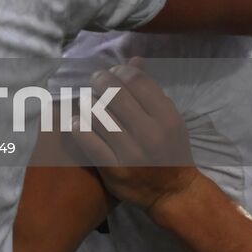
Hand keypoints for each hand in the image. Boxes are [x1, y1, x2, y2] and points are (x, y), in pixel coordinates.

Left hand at [69, 60, 199, 212]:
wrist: (174, 193)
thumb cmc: (169, 149)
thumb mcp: (167, 118)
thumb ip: (150, 90)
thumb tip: (135, 59)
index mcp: (166, 118)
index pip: (135, 79)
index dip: (119, 70)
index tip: (113, 73)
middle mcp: (150, 134)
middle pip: (113, 92)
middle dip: (99, 80)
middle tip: (95, 82)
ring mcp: (131, 153)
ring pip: (96, 112)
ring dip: (87, 102)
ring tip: (89, 103)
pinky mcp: (113, 169)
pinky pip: (85, 137)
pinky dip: (77, 124)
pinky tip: (79, 122)